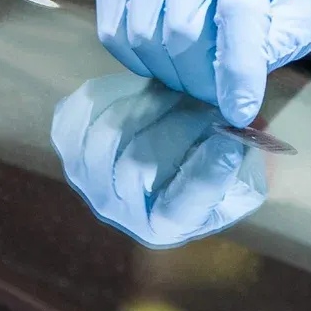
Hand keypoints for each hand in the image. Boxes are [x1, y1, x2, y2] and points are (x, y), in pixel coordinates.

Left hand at [50, 74, 268, 248]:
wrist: (170, 144)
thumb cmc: (213, 160)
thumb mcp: (240, 172)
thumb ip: (238, 162)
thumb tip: (235, 136)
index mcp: (164, 225)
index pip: (178, 210)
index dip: (205, 175)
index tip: (231, 141)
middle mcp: (119, 209)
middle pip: (137, 167)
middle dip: (178, 127)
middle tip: (209, 103)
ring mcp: (88, 178)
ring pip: (107, 138)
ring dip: (148, 106)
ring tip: (180, 90)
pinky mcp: (70, 143)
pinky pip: (80, 115)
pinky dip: (112, 94)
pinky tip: (143, 86)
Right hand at [94, 0, 310, 126]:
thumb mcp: (299, 13)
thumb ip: (278, 47)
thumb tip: (239, 95)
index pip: (238, 11)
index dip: (237, 68)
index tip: (238, 111)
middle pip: (182, 32)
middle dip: (198, 79)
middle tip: (213, 90)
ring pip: (142, 35)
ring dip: (166, 71)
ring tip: (189, 70)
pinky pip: (113, 29)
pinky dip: (136, 57)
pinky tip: (160, 53)